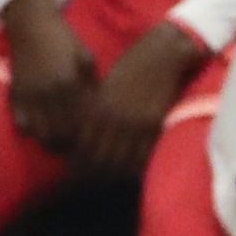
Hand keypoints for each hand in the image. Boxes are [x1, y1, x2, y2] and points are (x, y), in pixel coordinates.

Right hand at [0, 0, 96, 151]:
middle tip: (75, 147)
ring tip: (58, 141)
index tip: (91, 141)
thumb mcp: (86, 58)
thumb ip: (93, 85)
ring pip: (41, 134)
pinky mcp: (15, 95)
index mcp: (71, 82)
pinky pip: (22, 124)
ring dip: (50, 140)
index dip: (86, 137)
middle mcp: (50, 91)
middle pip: (61, 133)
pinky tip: (39, 127)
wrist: (32, 25)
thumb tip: (101, 112)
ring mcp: (30, 95)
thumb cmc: (64, 41)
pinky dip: (31, 130)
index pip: (81, 121)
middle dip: (69, 144)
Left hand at [73, 21, 203, 176]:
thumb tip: (80, 138)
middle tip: (89, 182)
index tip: (73, 171)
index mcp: (97, 108)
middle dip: (91, 174)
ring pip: (118, 162)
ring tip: (109, 180)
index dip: (75, 163)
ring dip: (112, 175)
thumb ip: (93, 113)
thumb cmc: (131, 68)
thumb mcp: (105, 89)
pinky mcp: (153, 125)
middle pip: (97, 159)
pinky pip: (141, 157)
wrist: (162, 53)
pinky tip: (130, 172)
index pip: (80, 146)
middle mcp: (112, 118)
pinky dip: (133, 168)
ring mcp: (134, 123)